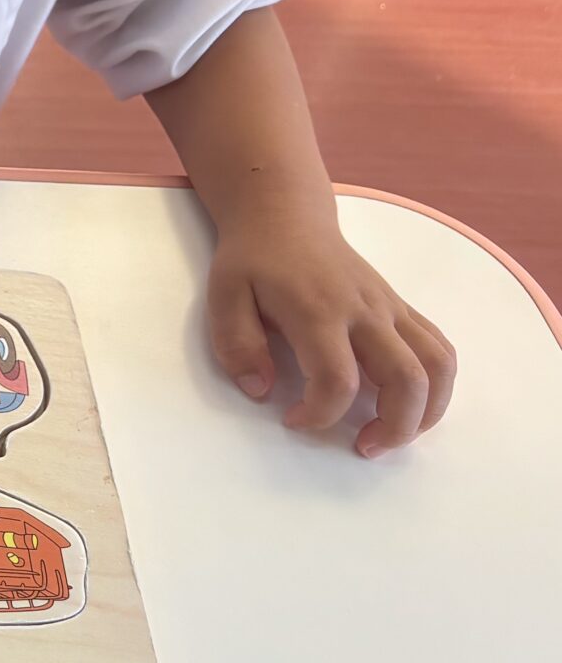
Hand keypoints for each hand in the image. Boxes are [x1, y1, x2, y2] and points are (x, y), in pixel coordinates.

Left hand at [205, 204, 456, 456]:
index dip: (319, 414)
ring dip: (427, 412)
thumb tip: (260, 390)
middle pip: (407, 379)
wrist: (285, 215)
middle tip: (362, 447)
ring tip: (393, 433)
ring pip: (438, 366)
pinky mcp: (402, 308)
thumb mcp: (223, 294)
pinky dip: (437, 385)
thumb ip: (236, 344)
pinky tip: (408, 403)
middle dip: (393, 427)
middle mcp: (365, 311)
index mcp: (318, 310)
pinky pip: (440, 348)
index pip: (337, 379)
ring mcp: (390, 308)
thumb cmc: (252, 258)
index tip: (292, 420)